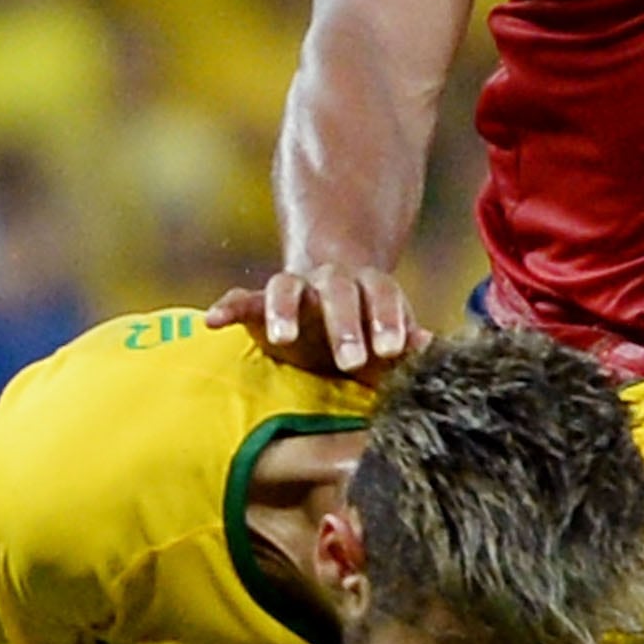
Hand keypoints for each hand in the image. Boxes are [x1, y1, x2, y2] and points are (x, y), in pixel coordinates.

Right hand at [208, 262, 418, 378]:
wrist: (331, 307)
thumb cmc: (369, 333)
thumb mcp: (390, 340)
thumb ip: (408, 343)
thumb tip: (429, 346)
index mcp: (370, 288)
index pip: (383, 294)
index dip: (388, 319)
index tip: (392, 350)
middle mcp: (331, 282)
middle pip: (337, 290)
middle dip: (344, 323)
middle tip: (351, 360)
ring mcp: (295, 290)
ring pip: (286, 287)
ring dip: (283, 310)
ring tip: (281, 338)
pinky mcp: (260, 305)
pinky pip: (242, 298)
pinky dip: (227, 306)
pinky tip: (214, 321)